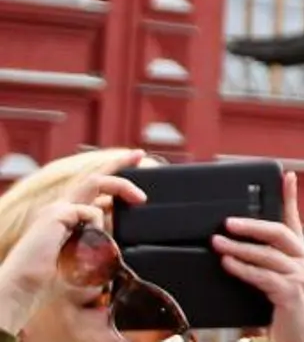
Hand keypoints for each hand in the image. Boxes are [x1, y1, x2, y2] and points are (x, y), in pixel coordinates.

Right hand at [0, 150, 146, 331]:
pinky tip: (93, 238)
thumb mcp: (82, 256)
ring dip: (121, 185)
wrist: (23, 287)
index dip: (114, 182)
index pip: (92, 192)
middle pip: (94, 176)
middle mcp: (60, 208)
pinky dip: (99, 222)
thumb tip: (119, 238)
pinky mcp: (56, 214)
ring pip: (95, 182)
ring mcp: (57, 208)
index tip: (135, 174)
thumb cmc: (49, 279)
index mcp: (65, 217)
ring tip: (140, 198)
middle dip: (119, 163)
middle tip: (140, 155)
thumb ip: (98, 242)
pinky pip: (90, 210)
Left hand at [212, 171, 303, 341]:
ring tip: (218, 243)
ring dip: (239, 247)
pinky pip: (262, 276)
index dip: (291, 197)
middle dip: (251, 224)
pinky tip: (228, 264)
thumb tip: (236, 252)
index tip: (286, 175)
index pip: (296, 221)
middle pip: (279, 233)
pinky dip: (242, 268)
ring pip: (267, 254)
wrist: (303, 340)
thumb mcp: (280, 284)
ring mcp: (301, 276)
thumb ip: (267, 267)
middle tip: (227, 222)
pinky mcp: (291, 293)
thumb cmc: (287, 313)